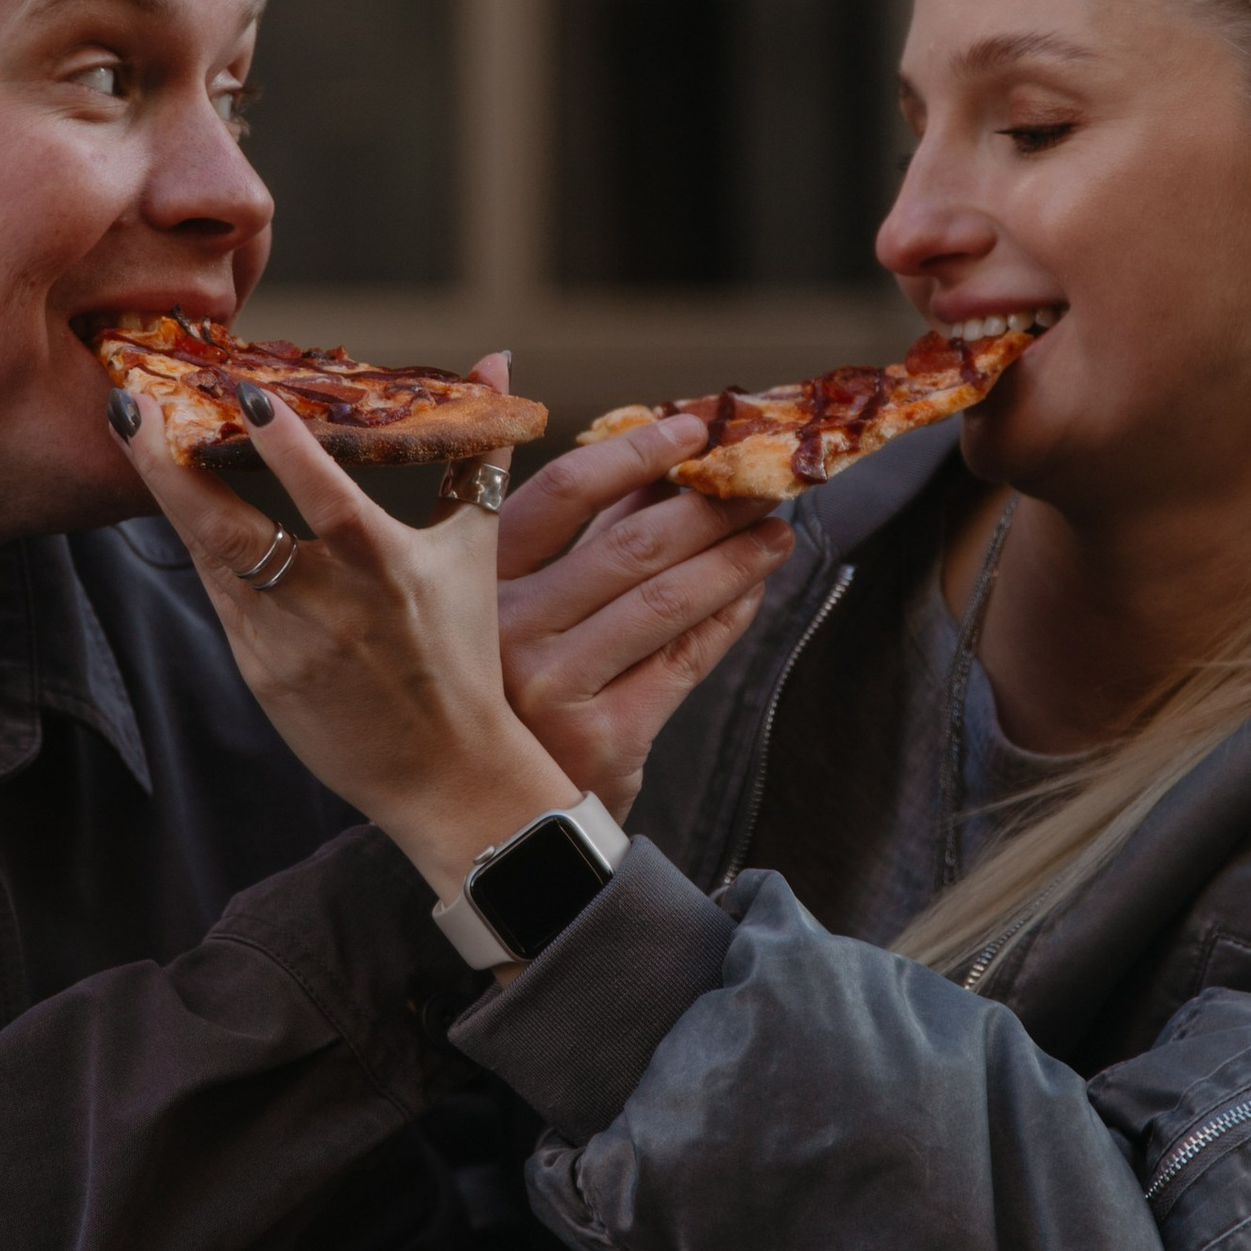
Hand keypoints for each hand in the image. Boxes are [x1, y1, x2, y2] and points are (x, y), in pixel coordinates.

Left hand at [110, 382, 574, 897]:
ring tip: (137, 434)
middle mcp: (327, 606)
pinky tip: (176, 500)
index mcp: (385, 569)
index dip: (284, 445)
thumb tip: (497, 360)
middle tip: (127, 405)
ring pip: (208, 559)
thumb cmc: (461, 654)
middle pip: (228, 531)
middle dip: (167, 468)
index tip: (243, 392)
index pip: (324, 496)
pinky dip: (199, 546)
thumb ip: (476, 453)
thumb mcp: (475, 549)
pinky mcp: (258, 674)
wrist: (445, 775)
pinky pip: (218, 596)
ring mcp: (282, 645)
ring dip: (168, 496)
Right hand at [494, 405, 794, 813]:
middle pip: (632, 545)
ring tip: (776, 530)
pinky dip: (728, 618)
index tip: (691, 427)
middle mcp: (506, 632)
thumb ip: (575, 534)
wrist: (502, 823)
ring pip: (668, 600)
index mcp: (475, 584)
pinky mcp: (604, 737)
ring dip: (735, 558)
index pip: (562, 494)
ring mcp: (554, 687)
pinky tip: (753, 591)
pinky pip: (685, 660)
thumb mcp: (517, 607)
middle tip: (760, 478)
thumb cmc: (513, 694)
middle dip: (710, 505)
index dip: (633, 453)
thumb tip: (650, 450)